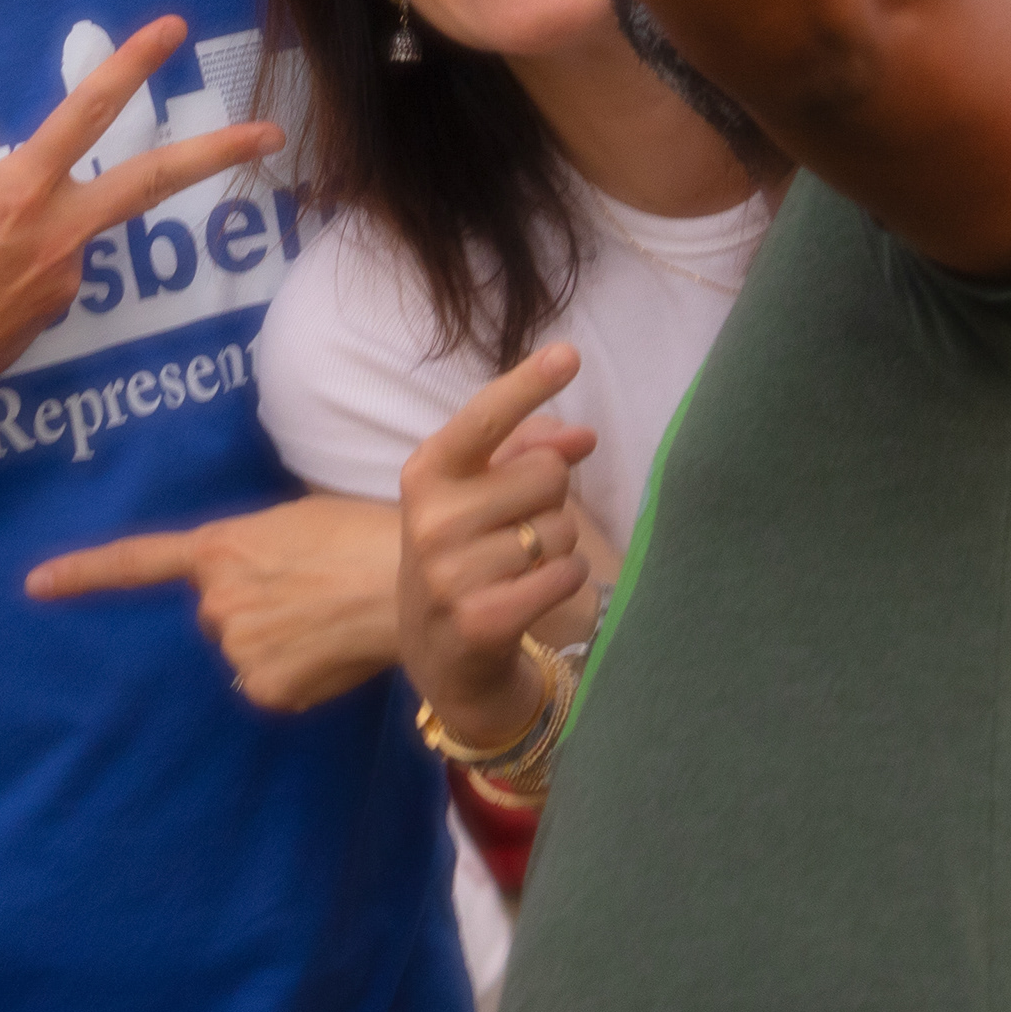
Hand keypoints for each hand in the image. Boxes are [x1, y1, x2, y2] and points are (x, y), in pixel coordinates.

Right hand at [0, 14, 280, 417]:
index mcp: (18, 190)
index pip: (88, 110)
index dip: (132, 64)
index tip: (172, 29)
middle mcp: (57, 232)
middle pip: (152, 181)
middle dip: (217, 153)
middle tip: (272, 133)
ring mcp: (63, 279)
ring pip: (65, 221)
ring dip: (25, 218)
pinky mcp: (54, 315)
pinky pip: (42, 263)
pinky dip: (10, 257)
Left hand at [23, 494, 402, 710]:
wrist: (408, 584)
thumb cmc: (364, 536)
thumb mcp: (293, 520)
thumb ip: (252, 549)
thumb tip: (250, 578)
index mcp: (218, 548)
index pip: (136, 562)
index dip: (83, 573)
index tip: (32, 586)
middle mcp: (215, 602)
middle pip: (216, 615)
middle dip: (250, 607)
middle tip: (305, 589)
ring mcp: (237, 650)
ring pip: (244, 653)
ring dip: (276, 642)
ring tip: (326, 617)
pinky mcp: (266, 689)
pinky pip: (270, 685)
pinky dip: (296, 674)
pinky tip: (329, 651)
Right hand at [397, 345, 596, 747]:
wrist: (441, 656)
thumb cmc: (469, 554)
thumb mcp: (482, 495)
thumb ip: (530, 452)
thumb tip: (583, 437)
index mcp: (427, 473)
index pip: (486, 419)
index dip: (529, 384)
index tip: (568, 355)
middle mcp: (431, 519)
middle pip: (546, 474)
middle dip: (552, 498)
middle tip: (519, 528)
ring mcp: (450, 573)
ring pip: (560, 529)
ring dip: (557, 546)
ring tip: (519, 566)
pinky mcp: (480, 620)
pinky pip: (564, 576)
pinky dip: (565, 580)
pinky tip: (535, 593)